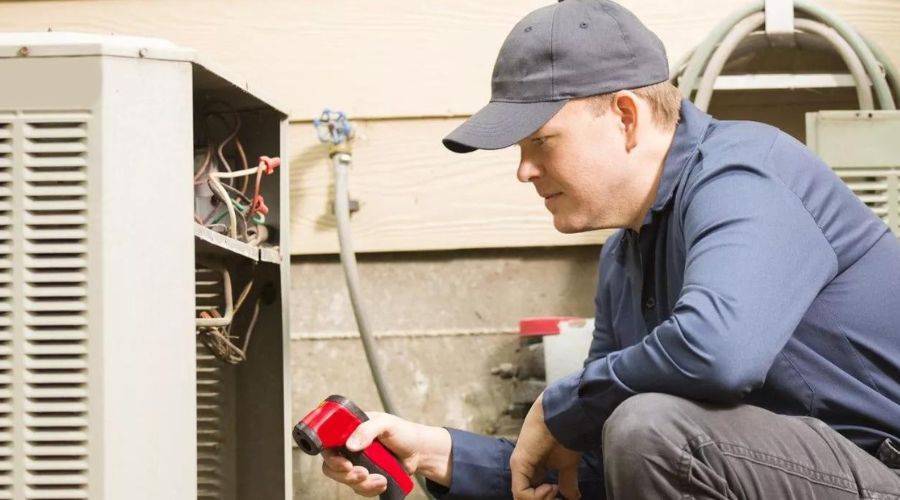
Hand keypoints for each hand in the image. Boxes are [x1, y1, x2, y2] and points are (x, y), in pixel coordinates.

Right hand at [320, 411, 451, 496]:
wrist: (418, 452)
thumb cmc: (402, 432)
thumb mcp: (387, 423)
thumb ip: (368, 429)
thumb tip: (350, 445)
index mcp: (349, 429)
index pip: (327, 442)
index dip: (330, 455)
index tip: (343, 463)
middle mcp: (348, 447)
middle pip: (331, 465)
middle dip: (346, 474)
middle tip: (363, 473)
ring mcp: (356, 463)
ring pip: (345, 480)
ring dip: (362, 483)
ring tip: (381, 479)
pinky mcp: (365, 477)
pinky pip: (359, 489)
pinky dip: (370, 489)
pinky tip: (383, 482)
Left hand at [510, 393, 581, 499]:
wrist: (564, 414)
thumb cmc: (565, 435)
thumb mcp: (567, 465)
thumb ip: (567, 482)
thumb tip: (573, 498)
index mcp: (531, 470)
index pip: (530, 494)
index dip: (545, 499)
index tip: (562, 497)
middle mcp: (521, 469)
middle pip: (525, 497)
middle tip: (558, 496)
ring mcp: (518, 466)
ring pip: (521, 498)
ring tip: (555, 489)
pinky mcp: (519, 464)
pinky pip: (521, 493)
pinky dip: (537, 496)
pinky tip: (552, 486)